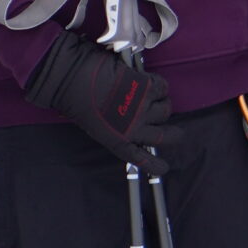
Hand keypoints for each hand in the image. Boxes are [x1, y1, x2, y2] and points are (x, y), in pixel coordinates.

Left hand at [22, 31, 177, 174]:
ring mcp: (143, 108)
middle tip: (175, 130)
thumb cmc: (74, 99)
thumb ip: (115, 130)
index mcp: (118, 142)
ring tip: (145, 93)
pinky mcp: (147, 87)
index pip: (142, 160)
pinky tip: (144, 79)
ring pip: (166, 109)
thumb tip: (132, 127)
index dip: (155, 166)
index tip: (163, 168)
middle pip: (167, 137)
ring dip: (160, 102)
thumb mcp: (94, 125)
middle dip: (174, 134)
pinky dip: (157, 83)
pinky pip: (162, 87)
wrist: (71, 78)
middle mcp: (134, 129)